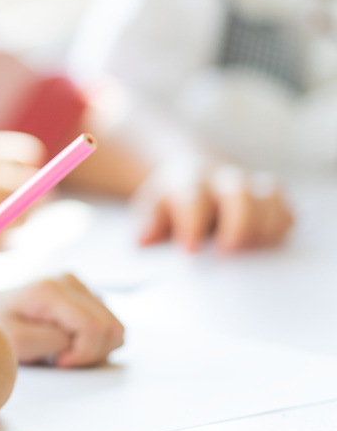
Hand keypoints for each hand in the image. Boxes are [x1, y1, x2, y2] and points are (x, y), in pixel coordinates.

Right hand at [0, 131, 44, 252]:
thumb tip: (27, 180)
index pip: (28, 154)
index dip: (24, 167)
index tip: (17, 175)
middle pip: (35, 188)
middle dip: (31, 195)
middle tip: (15, 203)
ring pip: (25, 217)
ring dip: (15, 219)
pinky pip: (9, 240)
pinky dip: (0, 239)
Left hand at [0, 275, 124, 366]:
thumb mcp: (15, 341)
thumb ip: (50, 342)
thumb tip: (80, 341)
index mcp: (52, 290)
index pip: (95, 328)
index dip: (83, 355)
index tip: (57, 362)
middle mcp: (70, 280)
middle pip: (112, 327)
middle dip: (91, 353)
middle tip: (59, 358)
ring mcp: (77, 283)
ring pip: (114, 327)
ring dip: (94, 347)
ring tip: (61, 349)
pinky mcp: (81, 291)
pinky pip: (106, 322)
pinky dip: (92, 339)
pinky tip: (66, 340)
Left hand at [136, 163, 293, 251]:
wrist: (193, 177)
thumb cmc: (174, 203)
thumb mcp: (154, 209)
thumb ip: (151, 224)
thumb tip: (143, 241)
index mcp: (190, 181)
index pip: (192, 198)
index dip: (192, 223)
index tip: (191, 249)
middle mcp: (224, 181)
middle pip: (240, 194)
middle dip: (238, 223)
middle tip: (228, 252)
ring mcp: (251, 188)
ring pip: (269, 199)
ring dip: (263, 228)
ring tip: (250, 252)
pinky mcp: (271, 201)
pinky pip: (286, 211)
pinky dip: (280, 228)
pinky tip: (265, 246)